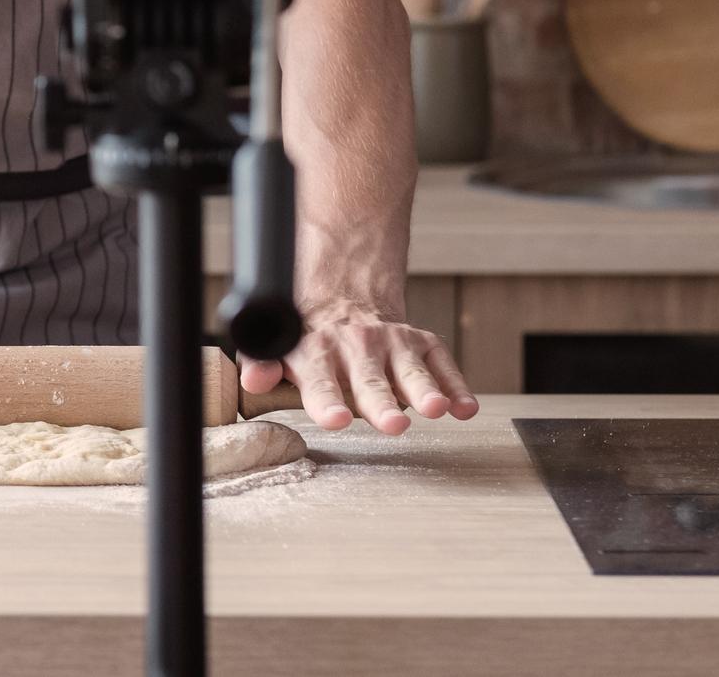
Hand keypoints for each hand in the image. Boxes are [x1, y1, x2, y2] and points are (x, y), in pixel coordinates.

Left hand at [240, 303, 478, 434]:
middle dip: (381, 403)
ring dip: (425, 390)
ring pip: (410, 370)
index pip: (320, 379)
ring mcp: (392, 343)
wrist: (344, 293)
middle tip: (393, 424)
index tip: (335, 419)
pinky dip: (457, 385)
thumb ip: (262, 365)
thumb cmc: (308, 334)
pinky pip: (443, 365)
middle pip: (369, 380)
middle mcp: (356, 346)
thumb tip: (253, 381)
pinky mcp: (422, 344)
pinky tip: (465, 407)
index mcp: (316, 351)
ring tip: (436, 409)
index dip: (326, 400)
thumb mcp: (276, 344)